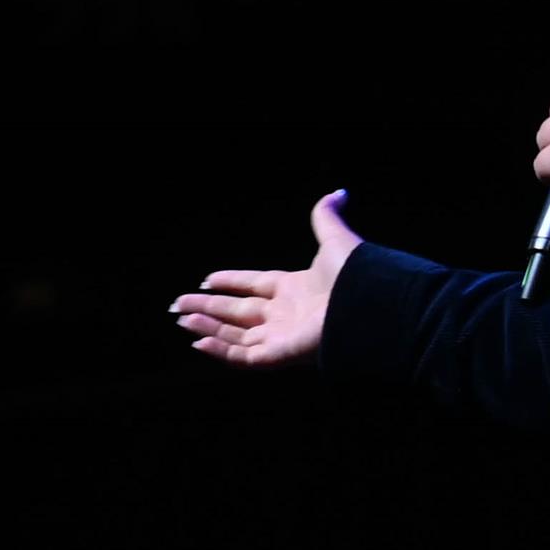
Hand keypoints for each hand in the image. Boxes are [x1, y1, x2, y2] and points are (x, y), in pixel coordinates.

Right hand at [170, 189, 364, 368]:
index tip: (205, 279)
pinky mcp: (282, 355)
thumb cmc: (357, 276)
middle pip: (239, 312)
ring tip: (181, 319)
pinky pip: (245, 356)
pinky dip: (221, 350)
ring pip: (237, 335)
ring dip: (208, 327)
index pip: (256, 285)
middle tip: (177, 304)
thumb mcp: (335, 239)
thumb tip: (338, 192)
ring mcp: (284, 336)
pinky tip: (198, 340)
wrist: (372, 307)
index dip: (232, 282)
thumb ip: (326, 217)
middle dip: (208, 308)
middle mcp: (288, 314)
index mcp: (298, 287)